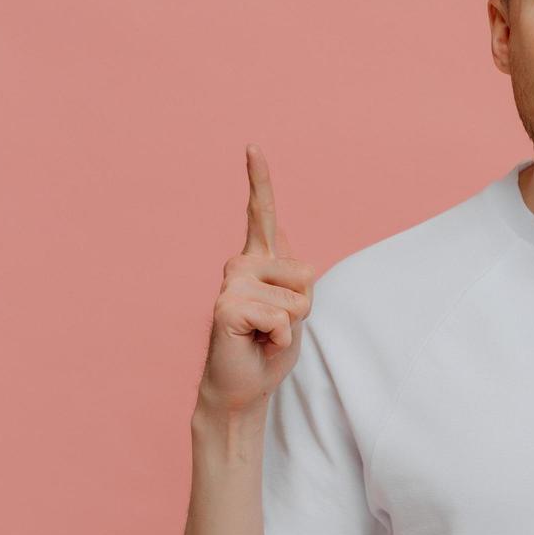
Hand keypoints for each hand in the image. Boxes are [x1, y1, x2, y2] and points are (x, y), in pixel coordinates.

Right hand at [197, 144, 317, 414]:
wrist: (244, 388)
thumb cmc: (269, 349)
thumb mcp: (295, 309)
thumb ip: (295, 279)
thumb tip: (292, 248)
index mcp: (258, 260)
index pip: (262, 212)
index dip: (259, 178)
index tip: (252, 145)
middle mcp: (240, 264)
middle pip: (307, 273)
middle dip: (304, 308)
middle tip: (275, 327)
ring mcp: (230, 283)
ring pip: (297, 299)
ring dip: (291, 327)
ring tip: (264, 336)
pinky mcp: (226, 306)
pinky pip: (281, 318)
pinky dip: (280, 339)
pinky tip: (258, 344)